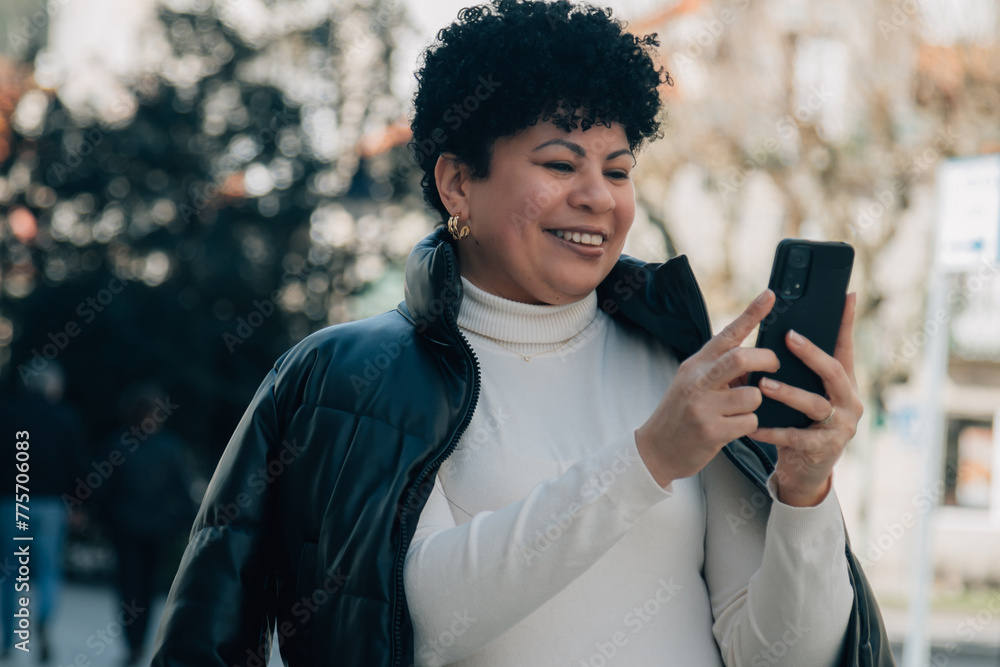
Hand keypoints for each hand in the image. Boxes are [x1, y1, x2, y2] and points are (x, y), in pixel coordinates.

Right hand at [636, 289, 778, 486]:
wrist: (655, 449)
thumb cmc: (681, 414)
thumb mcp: (692, 383)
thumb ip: (718, 369)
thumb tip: (754, 357)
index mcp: (695, 364)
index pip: (727, 333)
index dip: (751, 313)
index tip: (770, 295)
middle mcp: (697, 381)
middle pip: (741, 358)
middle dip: (767, 361)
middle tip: (774, 366)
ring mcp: (703, 406)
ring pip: (753, 394)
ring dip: (756, 403)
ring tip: (741, 410)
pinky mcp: (711, 431)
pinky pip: (749, 421)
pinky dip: (749, 425)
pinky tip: (733, 428)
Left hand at [749, 293, 863, 506]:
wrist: (805, 471)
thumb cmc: (801, 424)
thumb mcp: (804, 393)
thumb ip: (799, 370)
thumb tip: (780, 332)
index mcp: (843, 384)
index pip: (845, 348)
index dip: (847, 323)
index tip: (847, 296)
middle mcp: (848, 402)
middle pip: (834, 372)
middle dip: (811, 353)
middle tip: (789, 336)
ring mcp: (840, 426)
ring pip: (815, 404)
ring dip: (789, 393)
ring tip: (764, 386)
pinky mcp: (824, 449)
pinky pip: (797, 437)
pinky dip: (773, 431)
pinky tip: (753, 425)